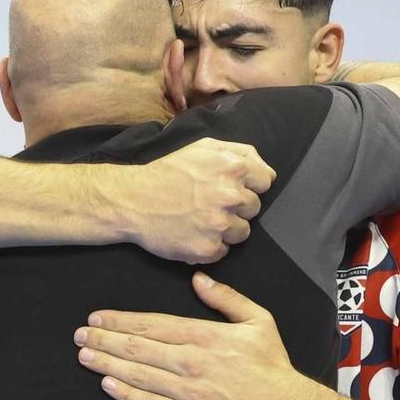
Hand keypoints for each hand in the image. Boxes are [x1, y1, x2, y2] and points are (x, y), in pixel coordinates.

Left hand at [73, 273, 312, 399]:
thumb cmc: (272, 364)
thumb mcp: (258, 320)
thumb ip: (226, 298)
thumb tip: (198, 278)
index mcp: (204, 336)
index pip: (152, 325)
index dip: (120, 320)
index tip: (96, 317)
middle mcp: (191, 362)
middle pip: (138, 348)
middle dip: (104, 339)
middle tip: (79, 335)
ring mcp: (189, 392)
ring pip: (139, 374)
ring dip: (107, 363)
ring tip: (84, 356)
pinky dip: (126, 393)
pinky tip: (107, 384)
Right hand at [121, 140, 274, 262]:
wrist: (131, 200)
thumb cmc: (167, 173)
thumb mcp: (202, 148)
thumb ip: (240, 153)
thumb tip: (268, 171)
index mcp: (232, 167)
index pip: (265, 181)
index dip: (249, 185)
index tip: (230, 188)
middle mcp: (229, 196)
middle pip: (254, 208)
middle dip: (236, 207)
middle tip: (209, 203)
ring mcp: (219, 224)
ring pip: (243, 232)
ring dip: (226, 229)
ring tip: (200, 219)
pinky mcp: (208, 248)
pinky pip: (223, 251)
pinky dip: (210, 246)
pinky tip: (193, 233)